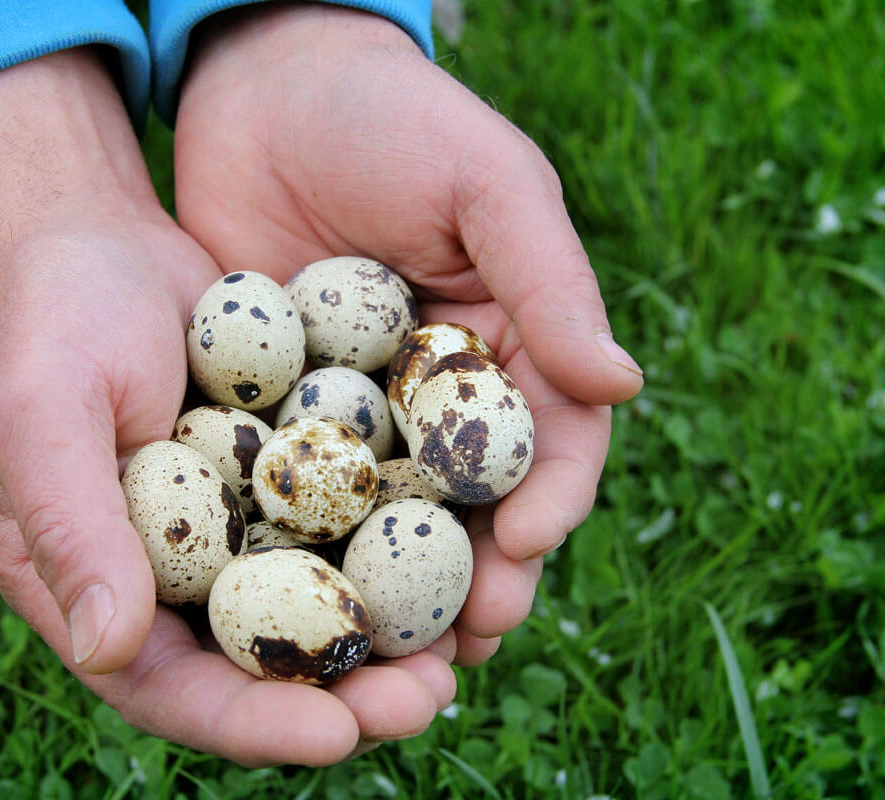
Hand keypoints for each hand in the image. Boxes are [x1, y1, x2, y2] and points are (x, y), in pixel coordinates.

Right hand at [0, 48, 452, 765]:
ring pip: (311, 607)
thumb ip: (68, 527)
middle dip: (341, 698)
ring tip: (463, 650)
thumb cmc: (47, 319)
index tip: (336, 736)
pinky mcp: (277, 476)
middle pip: (256, 667)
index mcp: (91, 585)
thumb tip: (106, 652)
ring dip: (384, 639)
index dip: (251, 722)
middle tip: (426, 699)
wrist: (95, 235)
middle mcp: (166, 573)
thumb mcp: (40, 413)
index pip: (168, 686)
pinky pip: (339, 527)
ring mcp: (227, 527)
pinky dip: (391, 551)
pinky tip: (462, 554)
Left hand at [175, 5, 644, 665]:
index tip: (524, 551)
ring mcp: (360, 412)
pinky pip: (300, 491)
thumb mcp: (487, 183)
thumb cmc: (391, 118)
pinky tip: (299, 598)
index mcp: (509, 345)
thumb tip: (623, 386)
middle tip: (463, 646)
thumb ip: (552, 281)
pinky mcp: (282, 415)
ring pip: (388, 521)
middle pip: (470, 507)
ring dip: (396, 595)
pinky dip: (306, 548)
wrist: (260, 84)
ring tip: (391, 659)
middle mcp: (440, 393)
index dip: (547, 504)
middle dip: (474, 580)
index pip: (547, 442)